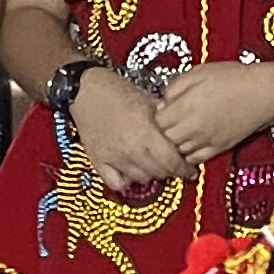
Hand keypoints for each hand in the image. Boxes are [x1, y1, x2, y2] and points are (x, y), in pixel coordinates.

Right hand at [68, 66, 187, 193]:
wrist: (86, 90)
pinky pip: (116, 183)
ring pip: (141, 179)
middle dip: (169, 170)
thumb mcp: (149, 101)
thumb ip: (165, 121)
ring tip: (153, 166)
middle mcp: (131, 149)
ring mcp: (114, 157)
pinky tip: (131, 173)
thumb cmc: (117, 92)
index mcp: (145, 133)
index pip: (171, 161)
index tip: (188, 169)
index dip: (183, 168)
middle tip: (172, 165)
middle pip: (159, 173)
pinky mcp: (99, 161)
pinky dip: (126, 182)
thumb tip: (180, 133)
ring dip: (151, 174)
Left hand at [149, 60, 273, 166]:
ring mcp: (206, 140)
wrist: (263, 92)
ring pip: (178, 152)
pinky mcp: (219, 148)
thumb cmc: (234, 78)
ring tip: (180, 132)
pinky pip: (196, 159)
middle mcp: (193, 128)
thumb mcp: (198, 72)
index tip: (163, 109)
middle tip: (169, 122)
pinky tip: (192, 143)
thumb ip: (175, 87)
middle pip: (165, 139)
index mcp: (186, 107)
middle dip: (164, 131)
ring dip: (175, 143)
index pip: (158, 122)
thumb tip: (163, 102)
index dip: (158, 115)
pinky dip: (189, 154)